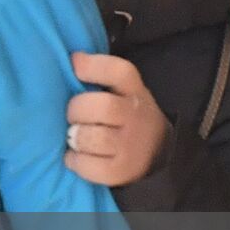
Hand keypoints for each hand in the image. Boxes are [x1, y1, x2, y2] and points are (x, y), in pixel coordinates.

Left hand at [64, 52, 171, 187]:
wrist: (157, 150)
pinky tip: (76, 156)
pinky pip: (90, 166)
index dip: (94, 66)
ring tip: (75, 137)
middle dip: (77, 110)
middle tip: (73, 116)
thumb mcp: (122, 89)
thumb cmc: (125, 113)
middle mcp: (135, 116)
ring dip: (76, 137)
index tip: (75, 65)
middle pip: (102, 107)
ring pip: (93, 139)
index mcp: (133, 90)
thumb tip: (72, 58)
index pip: (119, 72)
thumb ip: (100, 74)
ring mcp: (130, 146)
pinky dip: (75, 161)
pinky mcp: (121, 171)